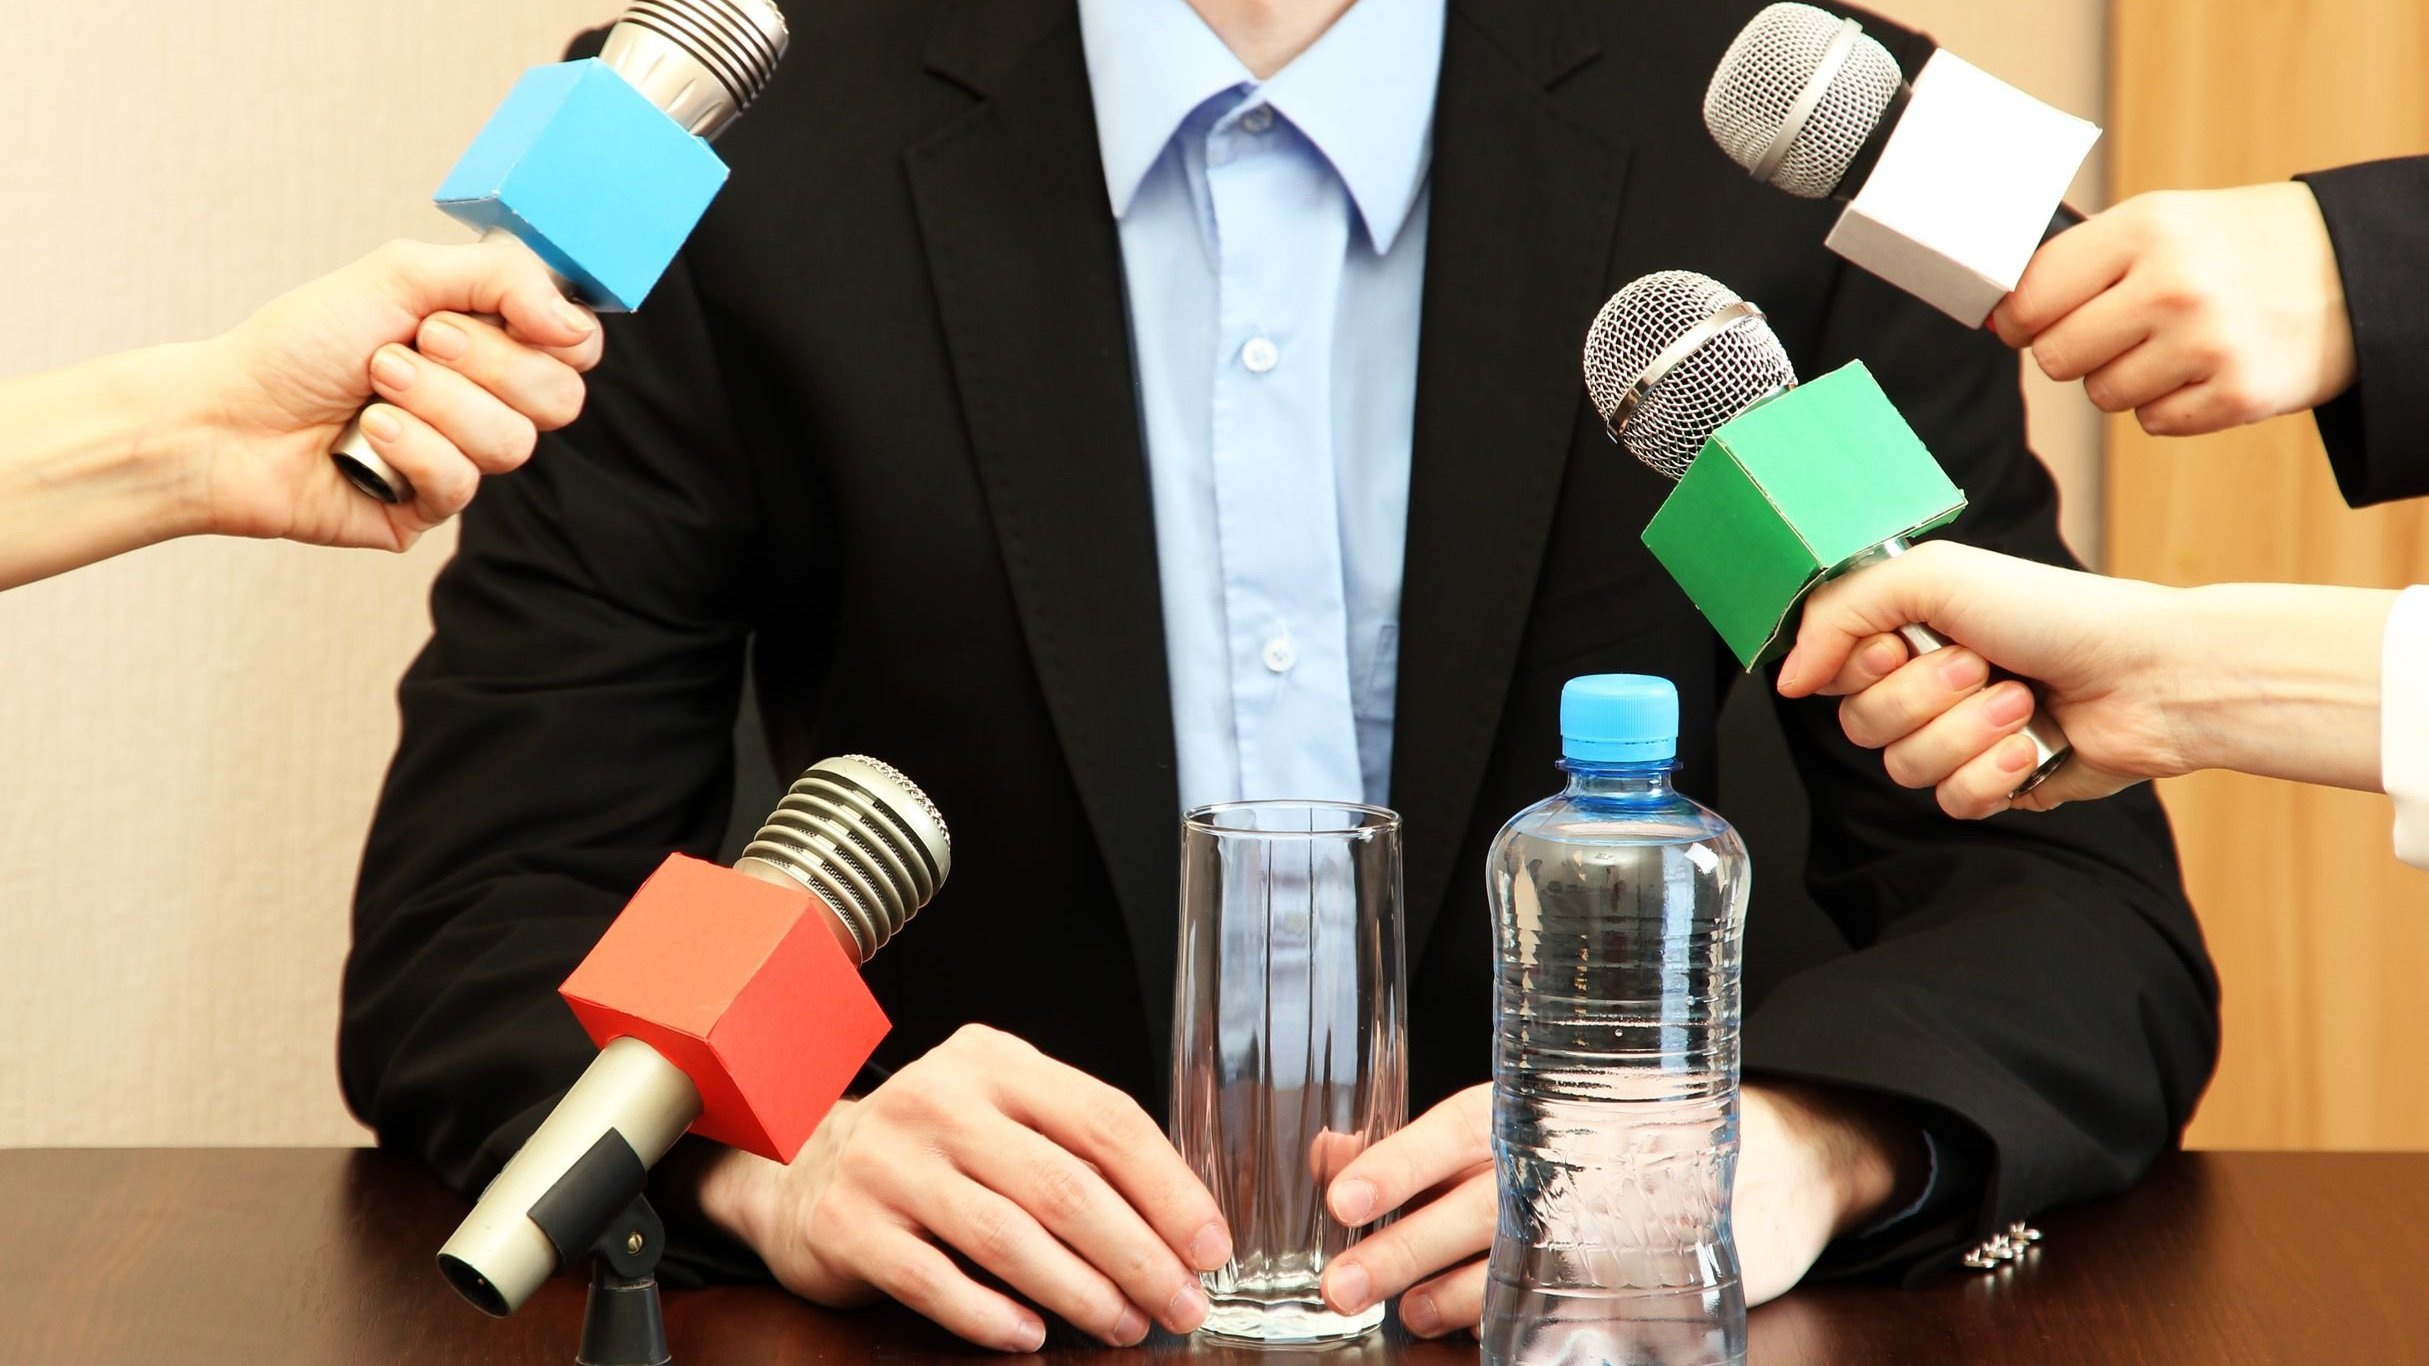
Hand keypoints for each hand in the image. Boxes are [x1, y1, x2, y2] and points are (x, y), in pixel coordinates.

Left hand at [191, 236, 602, 548]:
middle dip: (482, 365)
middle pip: (561, 398)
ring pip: (513, 444)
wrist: (225, 416)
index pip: (578, 346)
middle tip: (414, 345)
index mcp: (487, 340)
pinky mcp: (430, 509)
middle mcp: (485, 400)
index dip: (554, 335)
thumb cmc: (300, 344)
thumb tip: (574, 321)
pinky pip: (461, 484)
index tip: (498, 315)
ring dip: (435, 404)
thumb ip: (500, 276)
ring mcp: (462, 458)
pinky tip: (365, 436)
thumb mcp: (400, 274)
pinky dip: (408, 449)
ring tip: (375, 389)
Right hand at [687, 1024, 1229, 1352]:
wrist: (801, 1168)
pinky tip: (1032, 1335)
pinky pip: (933, 1280)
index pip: (1104, 1119)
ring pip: (1007, 1236)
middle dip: (1137, 1255)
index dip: (1167, 1188)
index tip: (1207, 1245)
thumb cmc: (931, 1148)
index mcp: (996, 1062)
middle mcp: (941, 1100)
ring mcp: (889, 1161)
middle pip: (1064, 1185)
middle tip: (1178, 1304)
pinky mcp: (850, 1223)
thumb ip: (1073, 1146)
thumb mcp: (999, 1112)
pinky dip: (991, 1315)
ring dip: (1079, 1292)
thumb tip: (1178, 1224)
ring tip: (1122, 1325)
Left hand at [1314, 1081, 1918, 1337]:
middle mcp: (1573, 1157)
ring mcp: (1616, 1217)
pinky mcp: (1655, 1269)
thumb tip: (1331, 1155)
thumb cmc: (1625, 1128)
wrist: (1779, 1152)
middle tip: (1341, 1281)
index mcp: (1538, 1107)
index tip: (1341, 1191)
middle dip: (1401, 1248)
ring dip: (1453, 1295)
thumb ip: (1434, 1148)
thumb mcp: (1537, 1117)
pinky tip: (1501, 1332)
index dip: (1396, 1160)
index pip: (1455, 1129)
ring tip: (1411, 1314)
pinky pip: (1583, 1304)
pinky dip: (1536, 1320)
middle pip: (1473, 1206)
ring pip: (1519, 1262)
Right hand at [1776, 541, 2392, 814]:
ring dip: (1967, 733)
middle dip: (1925, 697)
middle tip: (1980, 665)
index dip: (1860, 666)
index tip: (1902, 644)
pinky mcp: (1994, 785)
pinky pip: (1951, 803)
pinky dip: (1993, 774)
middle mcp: (1924, 685)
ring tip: (2022, 702)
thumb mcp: (1933, 577)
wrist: (2146, 673)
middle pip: (1860, 725)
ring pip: (1904, 768)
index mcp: (1905, 633)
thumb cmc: (2054, 612)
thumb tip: (1785, 679)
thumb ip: (1838, 614)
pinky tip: (2031, 747)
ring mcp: (1958, 739)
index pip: (1828, 671)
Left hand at [1992, 182, 2352, 435]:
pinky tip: (2204, 365)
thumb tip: (2000, 318)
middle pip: (2056, 357)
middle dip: (2074, 350)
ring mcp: (2207, 343)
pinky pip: (2152, 422)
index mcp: (2144, 229)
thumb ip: (2077, 264)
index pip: (2031, 297)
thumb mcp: (2159, 223)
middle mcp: (2174, 285)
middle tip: (2115, 329)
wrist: (2352, 267)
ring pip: (2101, 395)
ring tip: (2173, 340)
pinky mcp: (2235, 394)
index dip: (2019, 319)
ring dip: (2125, 377)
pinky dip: (2169, 402)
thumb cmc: (2231, 247)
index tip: (2028, 322)